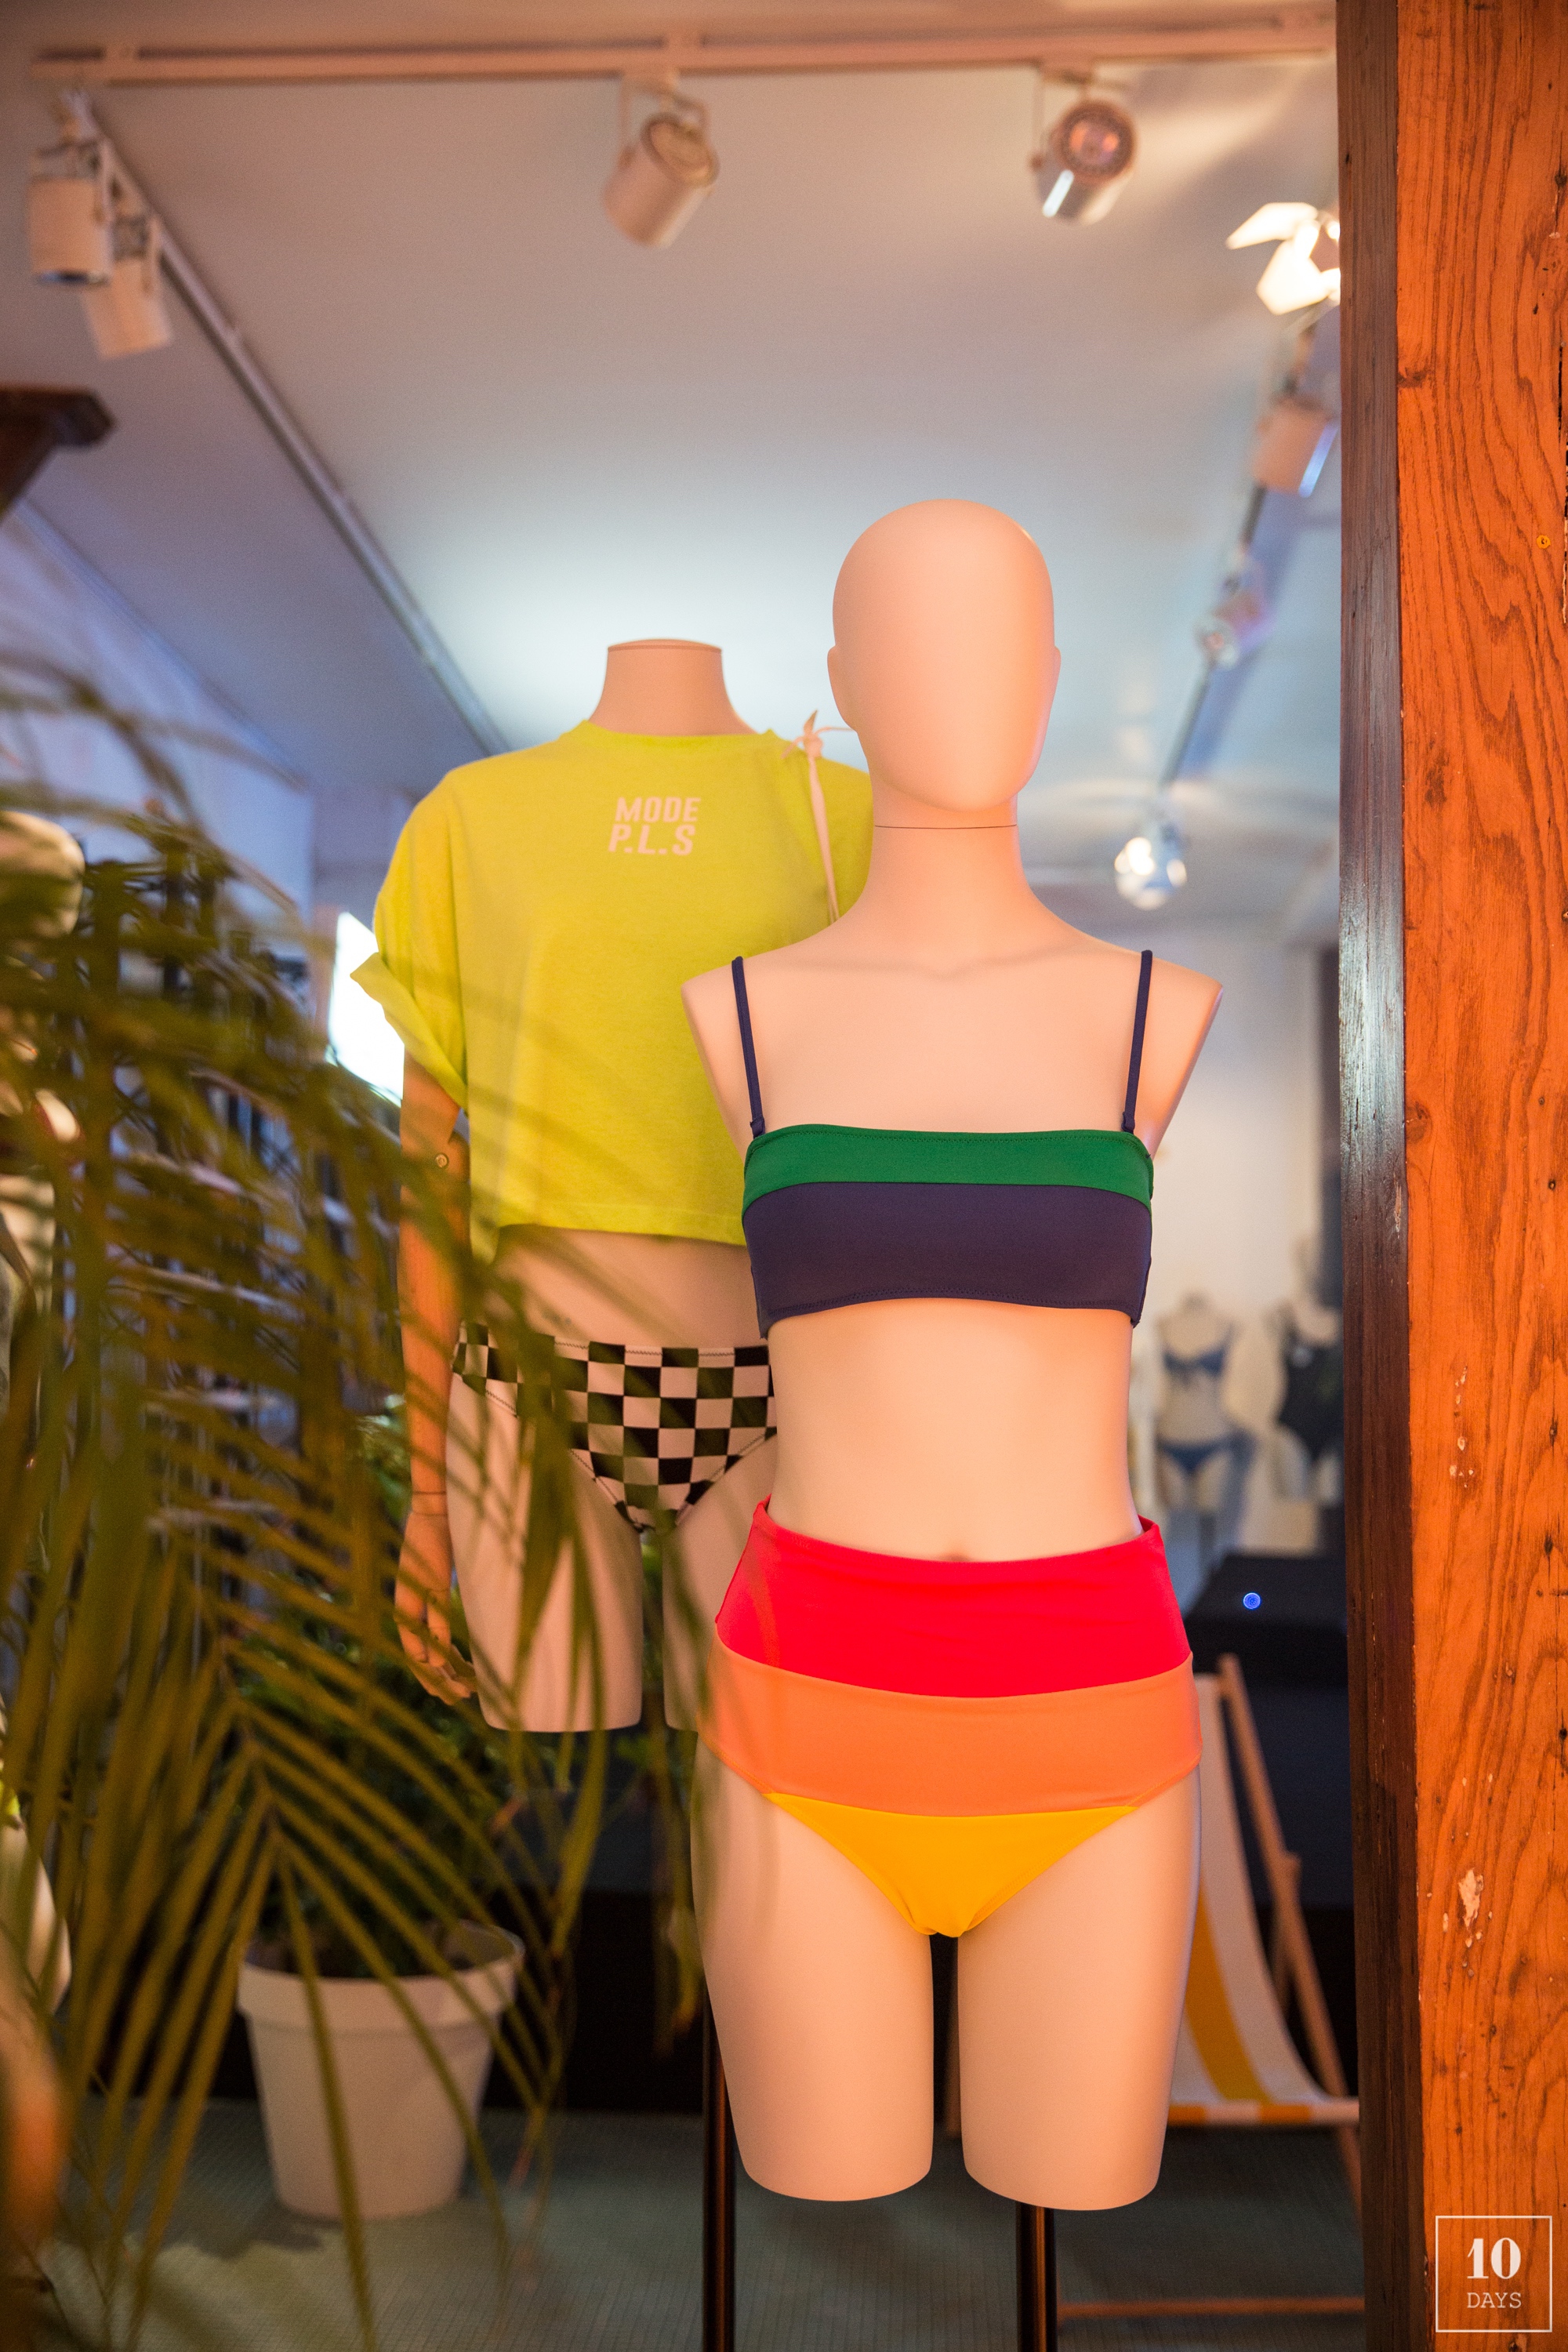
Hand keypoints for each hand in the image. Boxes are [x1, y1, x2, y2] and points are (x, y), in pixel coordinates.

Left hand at [395, 1500, 474, 1704]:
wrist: (435, 1508)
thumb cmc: (442, 1538)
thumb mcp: (442, 1578)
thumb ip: (444, 1600)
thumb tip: (459, 1620)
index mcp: (409, 1606)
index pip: (420, 1649)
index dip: (437, 1671)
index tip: (458, 1685)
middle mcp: (408, 1607)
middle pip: (418, 1657)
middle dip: (438, 1682)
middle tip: (457, 1700)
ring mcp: (418, 1598)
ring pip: (425, 1649)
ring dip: (442, 1673)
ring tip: (461, 1691)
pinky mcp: (430, 1587)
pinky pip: (435, 1624)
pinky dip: (442, 1645)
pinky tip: (451, 1665)